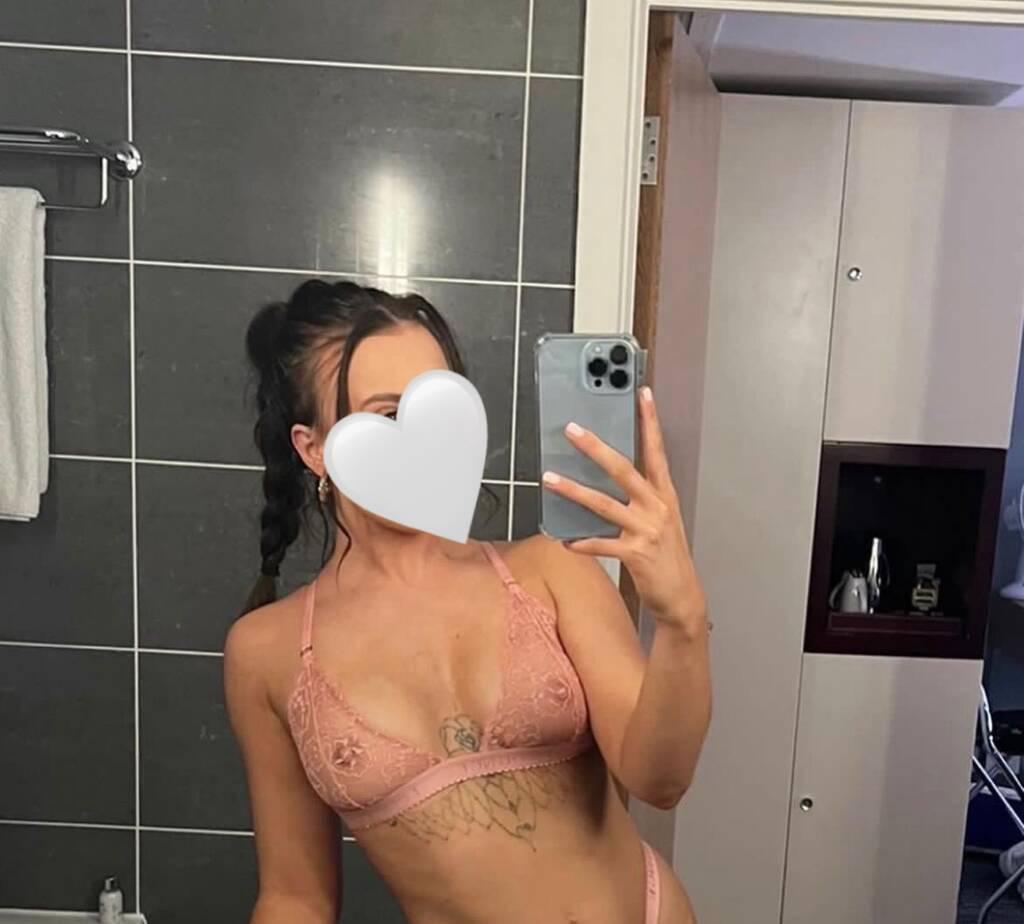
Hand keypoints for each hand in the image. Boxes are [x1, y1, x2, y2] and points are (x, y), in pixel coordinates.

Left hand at [541, 386, 705, 632]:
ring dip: (574, 490)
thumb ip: (638, 498)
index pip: (656, 450)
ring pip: (604, 504)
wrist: (682, 597)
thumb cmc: (666, 556)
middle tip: (572, 430)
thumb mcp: (659, 520)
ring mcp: (646, 530)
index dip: (650, 421)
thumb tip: (604, 478)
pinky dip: (581, 542)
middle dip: (596, 447)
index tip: (642, 393)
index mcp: (664, 494)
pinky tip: (564, 540)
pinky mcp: (635, 555)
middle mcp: (656, 507)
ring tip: (549, 478)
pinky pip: (601, 544)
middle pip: (623, 469)